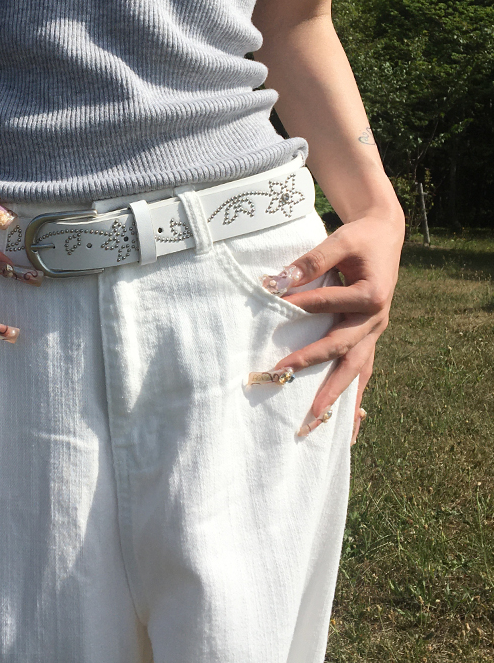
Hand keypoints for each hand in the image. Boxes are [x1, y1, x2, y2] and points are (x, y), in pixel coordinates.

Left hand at [265, 210, 403, 442]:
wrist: (385, 237)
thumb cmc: (361, 238)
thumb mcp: (340, 240)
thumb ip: (312, 260)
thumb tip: (279, 281)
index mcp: (373, 294)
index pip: (333, 303)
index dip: (304, 304)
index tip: (276, 305)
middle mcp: (377, 319)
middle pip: (346, 352)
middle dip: (317, 370)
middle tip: (285, 382)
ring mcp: (374, 333)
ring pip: (357, 371)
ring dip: (337, 399)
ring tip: (317, 423)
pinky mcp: (369, 338)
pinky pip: (362, 372)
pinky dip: (353, 397)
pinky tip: (346, 425)